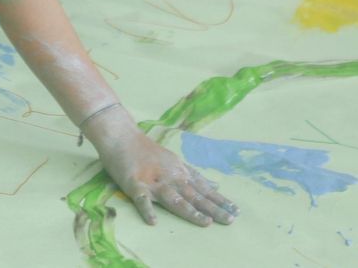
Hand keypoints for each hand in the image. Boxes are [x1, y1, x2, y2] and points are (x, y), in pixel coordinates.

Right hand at [83, 106, 238, 226]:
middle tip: (230, 220)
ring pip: (174, 198)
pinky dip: (147, 210)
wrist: (121, 136)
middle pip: (194, 195)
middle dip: (213, 208)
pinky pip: (141, 199)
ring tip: (204, 222)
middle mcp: (171, 177)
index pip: (203, 189)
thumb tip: (215, 186)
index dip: (219, 200)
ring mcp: (153, 181)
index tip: (236, 211)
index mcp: (180, 172)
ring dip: (189, 211)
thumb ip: (193, 175)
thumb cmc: (147, 150)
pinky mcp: (134, 184)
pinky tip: (153, 222)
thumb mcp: (175, 161)